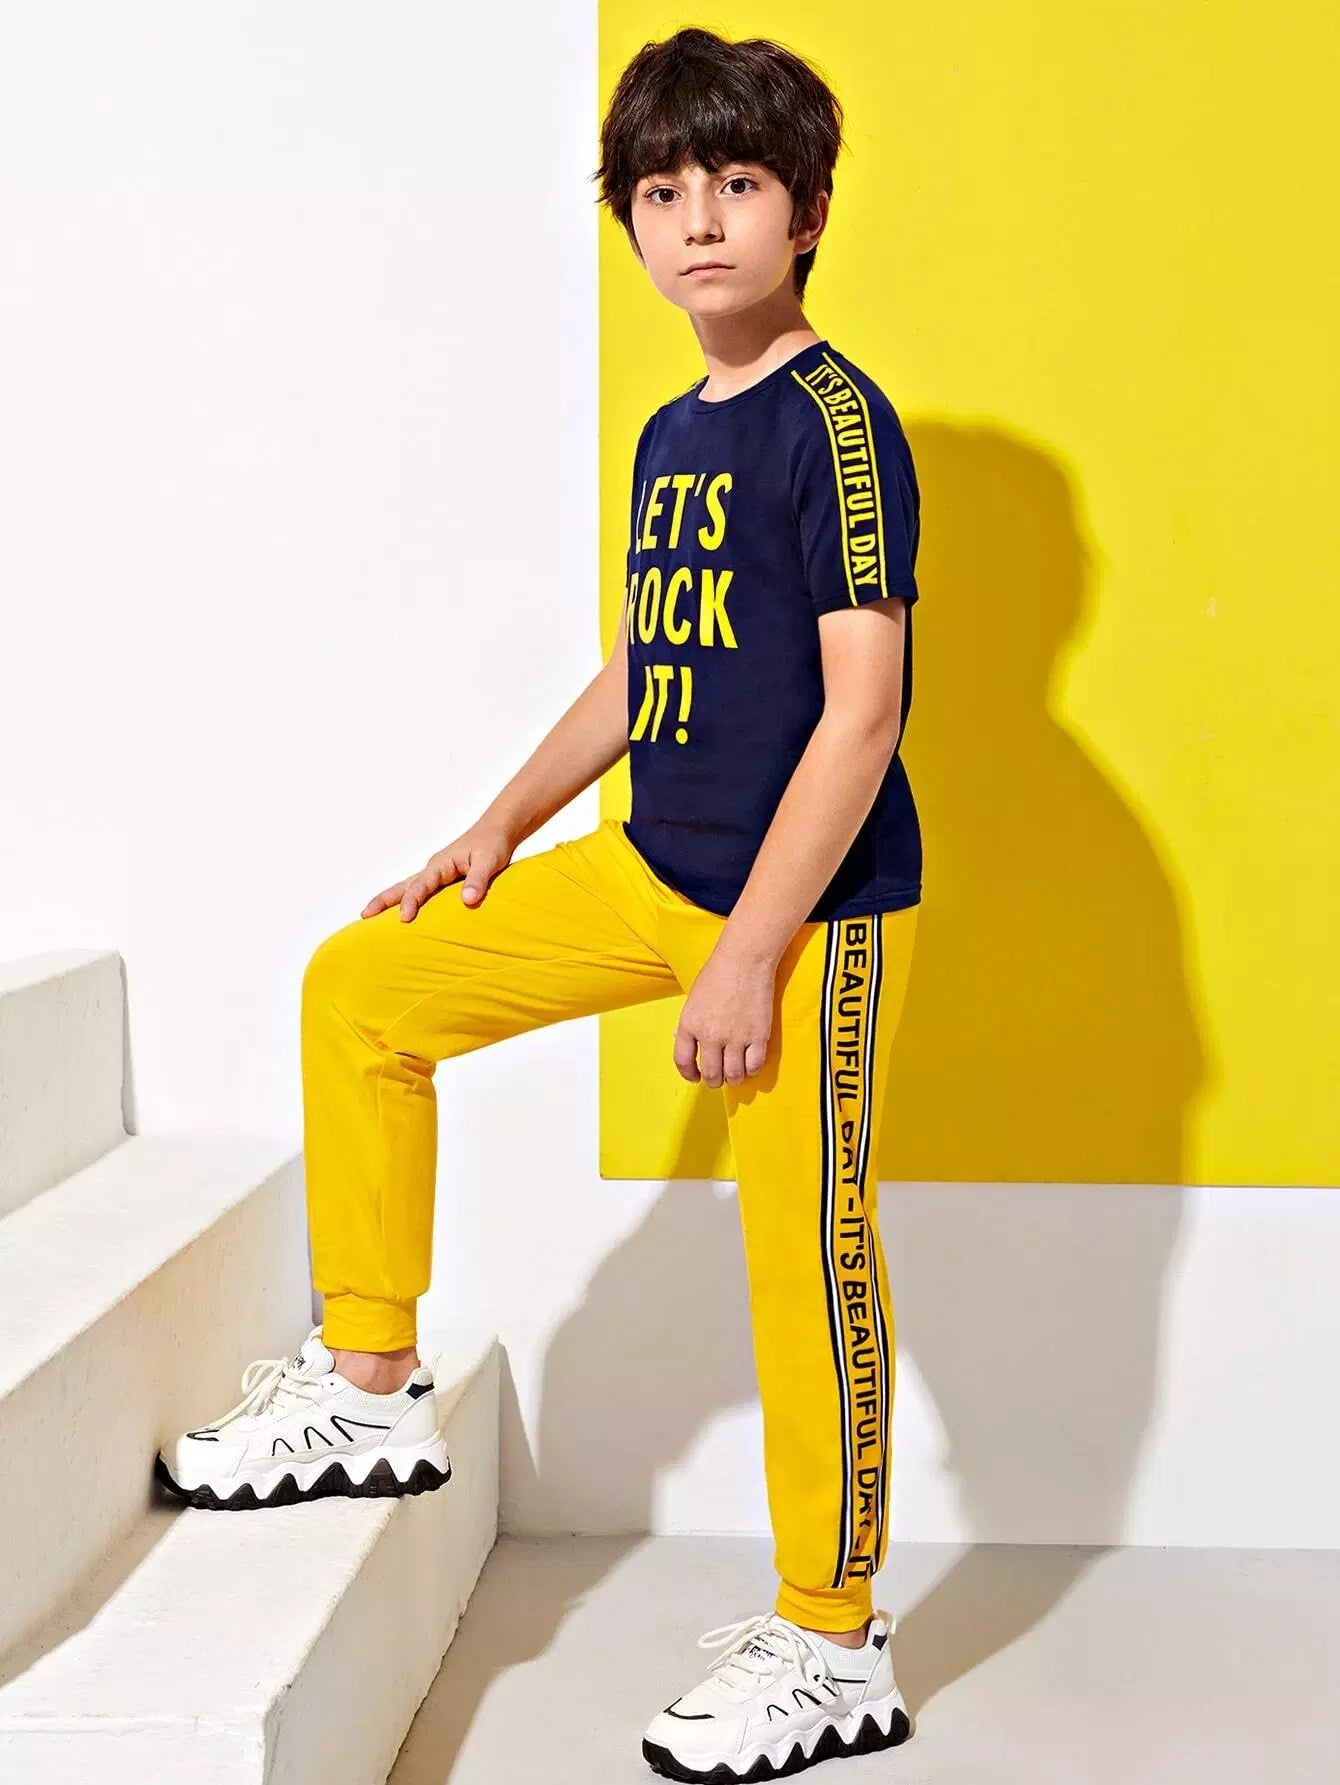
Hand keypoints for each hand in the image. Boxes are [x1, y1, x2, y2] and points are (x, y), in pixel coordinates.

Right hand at [361, 822, 516, 921]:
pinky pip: (421, 891)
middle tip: (364, 915)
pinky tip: (404, 912)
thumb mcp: (489, 862)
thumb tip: (467, 901)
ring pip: (408, 888)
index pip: (421, 885)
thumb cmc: (493, 844)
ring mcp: (437, 873)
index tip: (404, 918)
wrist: (497, 830)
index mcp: (441, 864)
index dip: (411, 902)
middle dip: (383, 900)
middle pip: (403, 886)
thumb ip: (478, 880)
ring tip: (371, 915)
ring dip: (391, 900)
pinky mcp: (444, 878)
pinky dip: (407, 900)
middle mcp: (434, 868)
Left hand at [673, 942, 775, 1087]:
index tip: (695, 1077)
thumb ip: (690, 1024)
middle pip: (712, 1074)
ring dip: (734, 1078)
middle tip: (719, 1078)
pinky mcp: (758, 1036)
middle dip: (714, 1081)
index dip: (689, 1074)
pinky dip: (752, 1069)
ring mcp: (735, 1038)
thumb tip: (687, 1043)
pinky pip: (754, 1065)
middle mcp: (710, 1036)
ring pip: (734, 1075)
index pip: (683, 1061)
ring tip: (735, 1072)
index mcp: (689, 1025)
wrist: (745, 960)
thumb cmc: (718, 974)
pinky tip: (750, 1062)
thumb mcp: (693, 1000)